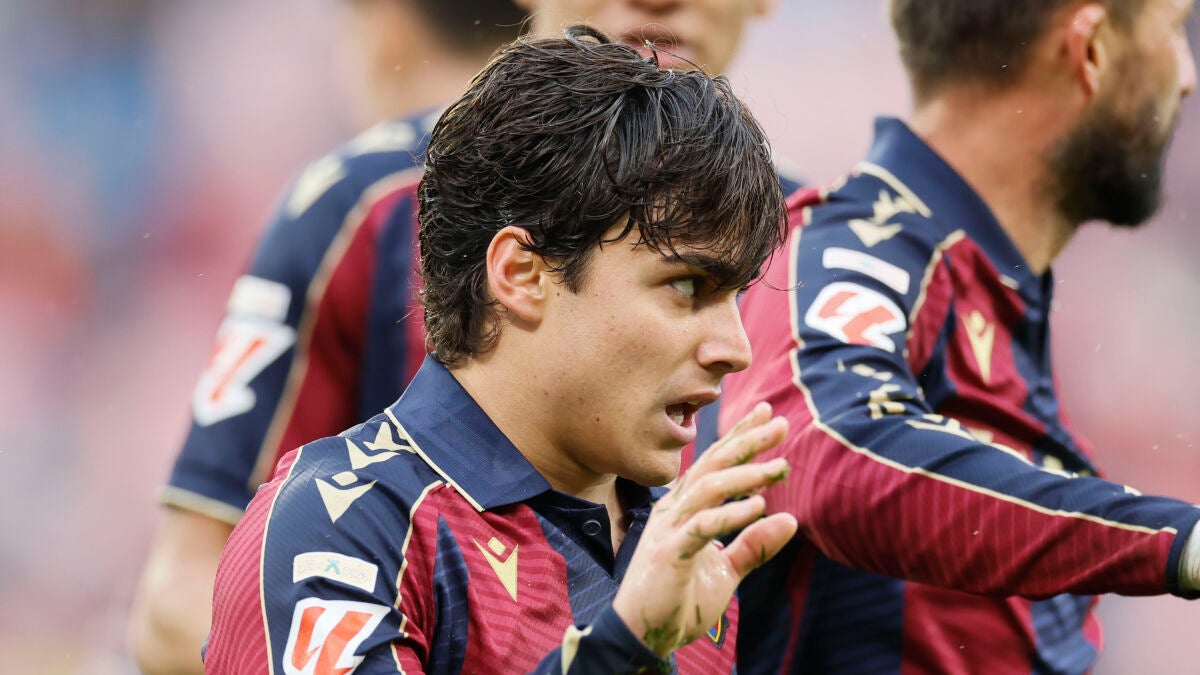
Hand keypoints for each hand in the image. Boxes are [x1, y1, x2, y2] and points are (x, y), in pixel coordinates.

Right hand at [612, 401, 797, 656]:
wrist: (643, 635)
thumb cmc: (678, 600)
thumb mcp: (725, 571)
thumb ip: (753, 545)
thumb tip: (790, 519)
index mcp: (684, 508)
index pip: (715, 464)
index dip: (740, 437)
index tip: (768, 415)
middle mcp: (674, 509)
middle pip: (712, 465)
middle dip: (746, 441)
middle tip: (779, 423)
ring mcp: (669, 529)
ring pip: (708, 488)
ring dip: (746, 475)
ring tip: (778, 467)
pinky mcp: (669, 553)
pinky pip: (703, 526)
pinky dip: (731, 514)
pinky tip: (759, 506)